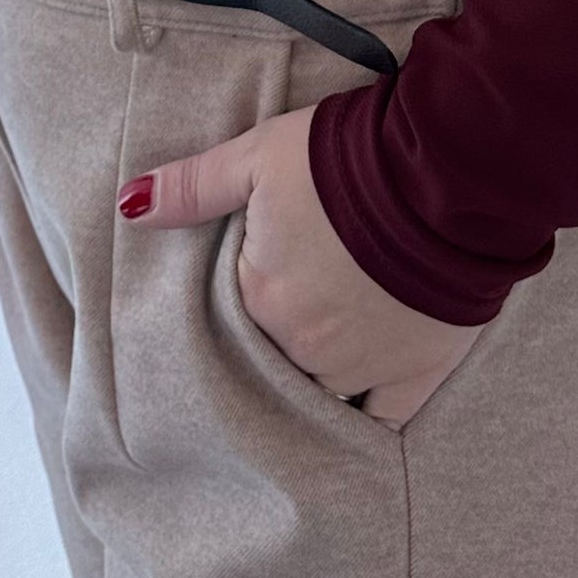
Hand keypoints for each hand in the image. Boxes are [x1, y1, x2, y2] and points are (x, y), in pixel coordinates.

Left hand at [117, 102, 486, 426]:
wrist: (446, 173)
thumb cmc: (346, 158)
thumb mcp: (259, 155)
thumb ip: (194, 187)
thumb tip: (130, 204)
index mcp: (260, 299)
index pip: (234, 315)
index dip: (248, 292)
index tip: (265, 271)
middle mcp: (303, 348)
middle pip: (277, 357)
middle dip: (284, 335)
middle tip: (304, 300)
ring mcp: (361, 368)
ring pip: (322, 392)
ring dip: (320, 372)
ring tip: (332, 341)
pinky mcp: (416, 375)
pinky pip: (382, 422)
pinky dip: (368, 419)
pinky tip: (361, 411)